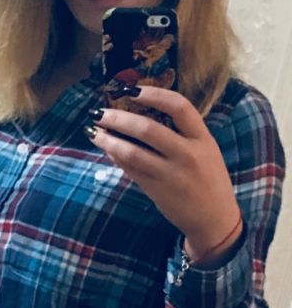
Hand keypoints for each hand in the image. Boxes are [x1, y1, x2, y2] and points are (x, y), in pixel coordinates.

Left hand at [87, 86, 241, 263]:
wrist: (214, 218)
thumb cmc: (209, 179)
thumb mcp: (206, 150)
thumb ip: (182, 133)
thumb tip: (142, 112)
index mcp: (203, 139)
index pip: (179, 107)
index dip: (154, 94)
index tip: (132, 89)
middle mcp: (188, 154)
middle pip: (148, 129)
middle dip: (118, 118)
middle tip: (99, 112)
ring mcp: (171, 174)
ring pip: (133, 152)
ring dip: (109, 140)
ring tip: (94, 131)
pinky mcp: (156, 190)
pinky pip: (131, 169)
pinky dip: (116, 157)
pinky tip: (107, 148)